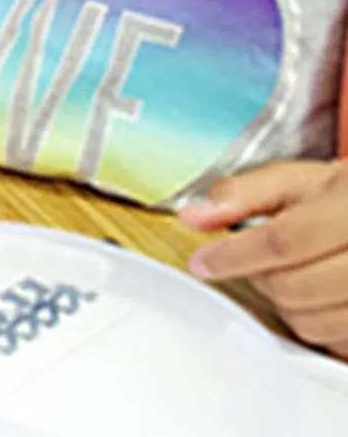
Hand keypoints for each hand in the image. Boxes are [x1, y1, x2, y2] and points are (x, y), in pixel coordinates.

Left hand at [183, 159, 347, 356]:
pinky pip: (335, 343)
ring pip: (312, 323)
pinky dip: (315, 325)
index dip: (234, 255)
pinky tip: (317, 298)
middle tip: (256, 262)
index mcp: (347, 206)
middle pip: (293, 287)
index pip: (283, 242)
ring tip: (289, 276)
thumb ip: (242, 194)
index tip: (201, 263)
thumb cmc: (340, 198)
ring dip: (285, 306)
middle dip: (260, 278)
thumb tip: (192, 217)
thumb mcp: (294, 182)